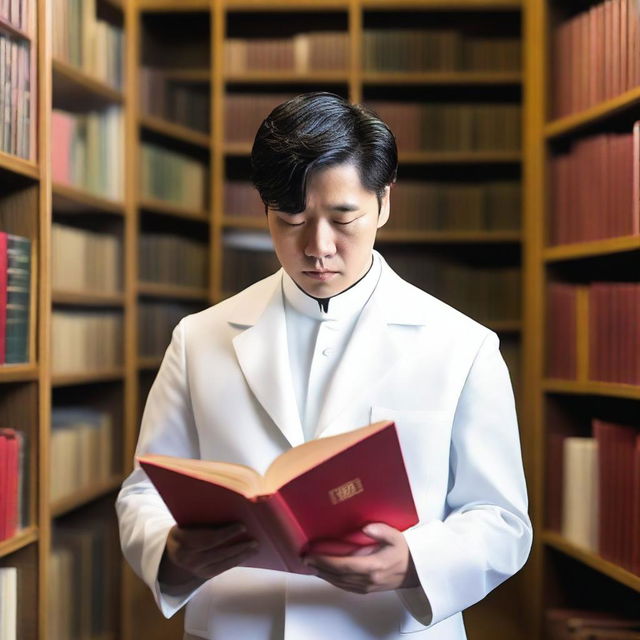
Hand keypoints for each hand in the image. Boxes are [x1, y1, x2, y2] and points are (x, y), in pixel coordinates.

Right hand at [159, 523, 257, 590]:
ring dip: (241, 555)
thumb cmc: (186, 527)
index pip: (209, 538)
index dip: (227, 533)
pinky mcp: (204, 575)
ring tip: (255, 547)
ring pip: (222, 563)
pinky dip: (236, 561)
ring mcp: (196, 569)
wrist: (173, 549)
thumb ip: (204, 518)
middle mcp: (188, 558)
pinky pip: (222, 569)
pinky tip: (246, 555)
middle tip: (255, 540)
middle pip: (218, 553)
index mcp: (183, 540)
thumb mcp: (188, 521)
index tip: (243, 526)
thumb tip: (232, 509)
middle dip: (239, 546)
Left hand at [303, 523, 418, 594]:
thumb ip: (381, 530)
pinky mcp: (366, 590)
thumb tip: (366, 527)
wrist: (416, 571)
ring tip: (310, 564)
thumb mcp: (396, 536)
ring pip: (339, 583)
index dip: (325, 561)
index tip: (311, 555)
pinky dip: (332, 580)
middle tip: (304, 558)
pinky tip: (324, 573)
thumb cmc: (404, 551)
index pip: (344, 565)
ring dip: (323, 574)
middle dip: (319, 567)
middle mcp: (369, 579)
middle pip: (338, 576)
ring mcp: (367, 587)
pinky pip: (345, 587)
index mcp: (374, 566)